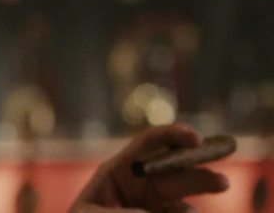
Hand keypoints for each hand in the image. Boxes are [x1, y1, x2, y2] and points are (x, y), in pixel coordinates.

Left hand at [71, 124, 229, 212]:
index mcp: (118, 172)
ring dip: (201, 191)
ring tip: (217, 189)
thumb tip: (180, 211)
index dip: (173, 136)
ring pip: (183, 197)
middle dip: (198, 171)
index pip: (149, 144)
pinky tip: (191, 212)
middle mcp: (140, 185)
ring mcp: (153, 206)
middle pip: (174, 170)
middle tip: (221, 182)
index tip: (195, 138)